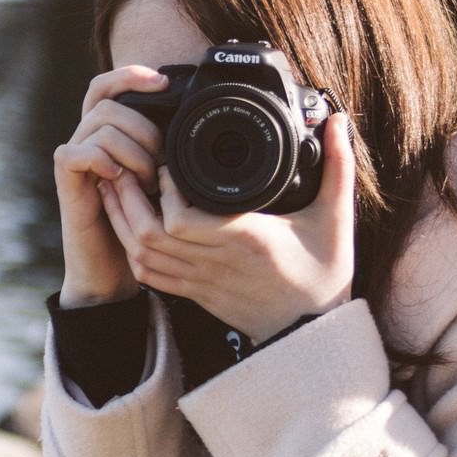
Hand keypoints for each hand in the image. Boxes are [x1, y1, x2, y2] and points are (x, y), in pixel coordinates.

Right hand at [52, 65, 169, 306]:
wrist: (112, 267)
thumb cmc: (139, 224)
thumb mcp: (160, 180)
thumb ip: (165, 150)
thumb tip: (192, 121)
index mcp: (105, 133)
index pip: (106, 85)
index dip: (130, 75)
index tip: (163, 82)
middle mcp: (85, 140)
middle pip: (108, 104)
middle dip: (143, 128)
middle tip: (161, 162)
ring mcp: (73, 160)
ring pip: (100, 126)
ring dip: (132, 151)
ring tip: (146, 181)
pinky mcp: (65, 182)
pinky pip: (78, 153)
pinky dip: (104, 161)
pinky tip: (120, 181)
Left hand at [99, 113, 356, 340]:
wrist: (313, 334)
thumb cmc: (324, 275)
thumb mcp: (336, 218)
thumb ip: (339, 168)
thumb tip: (338, 122)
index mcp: (245, 239)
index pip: (181, 220)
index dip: (164, 192)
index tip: (166, 165)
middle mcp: (216, 262)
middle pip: (149, 234)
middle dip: (129, 199)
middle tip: (124, 168)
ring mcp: (202, 282)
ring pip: (142, 255)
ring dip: (123, 222)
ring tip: (118, 189)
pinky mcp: (196, 295)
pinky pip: (150, 276)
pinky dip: (133, 251)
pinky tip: (128, 226)